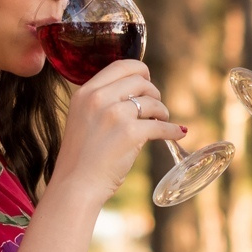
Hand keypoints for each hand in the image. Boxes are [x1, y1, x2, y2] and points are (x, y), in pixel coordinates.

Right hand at [51, 61, 183, 202]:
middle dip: (153, 92)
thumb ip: (100, 102)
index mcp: (85, 92)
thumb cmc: (80, 157)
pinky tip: (176, 134)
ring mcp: (115, 115)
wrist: (75, 185)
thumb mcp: (81, 118)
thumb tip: (134, 93)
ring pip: (152, 101)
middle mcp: (98, 99)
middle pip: (140, 80)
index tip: (147, 80)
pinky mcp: (130, 134)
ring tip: (160, 121)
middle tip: (155, 107)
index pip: (120, 66)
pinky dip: (172, 130)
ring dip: (162, 111)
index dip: (140, 70)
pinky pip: (161, 126)